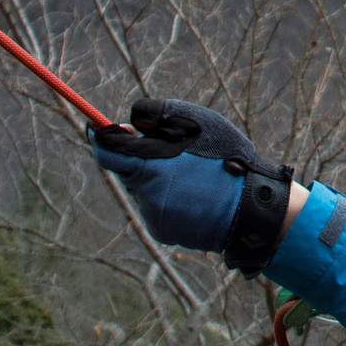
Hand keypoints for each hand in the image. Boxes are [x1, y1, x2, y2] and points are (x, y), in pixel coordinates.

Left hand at [92, 99, 296, 270]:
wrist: (249, 207)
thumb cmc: (225, 158)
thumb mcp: (196, 121)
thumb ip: (158, 115)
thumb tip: (130, 123)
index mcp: (147, 164)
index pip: (107, 150)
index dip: (100, 137)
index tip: (96, 129)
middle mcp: (143, 192)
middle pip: (125, 170)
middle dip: (136, 157)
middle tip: (159, 148)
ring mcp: (151, 214)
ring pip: (142, 189)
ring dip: (155, 177)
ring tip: (190, 175)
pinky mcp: (161, 230)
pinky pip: (155, 207)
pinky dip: (166, 198)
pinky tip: (191, 194)